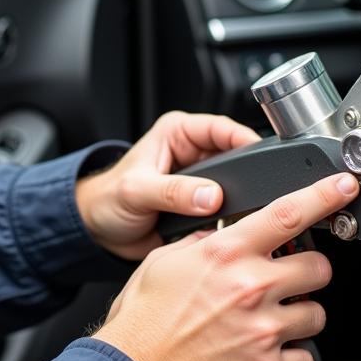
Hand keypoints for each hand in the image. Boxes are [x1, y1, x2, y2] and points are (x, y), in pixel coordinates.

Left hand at [76, 112, 259, 260]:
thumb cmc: (107, 200)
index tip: (260, 156)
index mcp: (177, 133)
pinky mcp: (204, 206)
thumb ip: (172, 192)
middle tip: (257, 193)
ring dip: (240, 201)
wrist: (100, 232)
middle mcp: (192, 153)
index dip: (243, 139)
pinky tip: (235, 229)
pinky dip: (233, 220)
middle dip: (246, 176)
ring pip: (236, 186)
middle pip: (236, 157)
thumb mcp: (136, 191)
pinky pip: (229, 212)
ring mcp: (201, 181)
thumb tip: (210, 196)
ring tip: (244, 214)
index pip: (220, 128)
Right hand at [93, 173, 358, 360]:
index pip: (287, 214)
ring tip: (268, 322)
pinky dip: (290, 359)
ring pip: (317, 315)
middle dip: (307, 271)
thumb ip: (200, 243)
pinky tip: (264, 354)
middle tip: (286, 280)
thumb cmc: (143, 322)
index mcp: (225, 254)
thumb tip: (221, 234)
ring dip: (299, 316)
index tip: (344, 187)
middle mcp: (250, 287)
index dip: (323, 196)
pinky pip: (305, 360)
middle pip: (319, 268)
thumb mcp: (163, 263)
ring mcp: (264, 330)